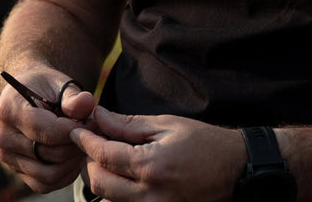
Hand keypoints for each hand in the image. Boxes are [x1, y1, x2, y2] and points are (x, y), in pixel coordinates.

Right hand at [0, 68, 96, 192]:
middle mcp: (3, 137)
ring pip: (49, 173)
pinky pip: (45, 184)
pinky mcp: (17, 171)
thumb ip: (74, 96)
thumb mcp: (60, 83)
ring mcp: (8, 158)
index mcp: (10, 110)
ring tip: (85, 141)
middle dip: (77, 143)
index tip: (92, 122)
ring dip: (74, 160)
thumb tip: (87, 104)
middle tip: (93, 131)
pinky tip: (76, 154)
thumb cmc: (47, 87)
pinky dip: (66, 174)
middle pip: (49, 153)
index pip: (46, 131)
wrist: (30, 93)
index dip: (75, 130)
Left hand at [70, 106, 246, 201]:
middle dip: (89, 160)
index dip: (85, 140)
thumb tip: (100, 116)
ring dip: (102, 175)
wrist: (235, 168)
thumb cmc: (204, 141)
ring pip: (109, 198)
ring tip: (109, 153)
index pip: (104, 155)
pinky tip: (125, 170)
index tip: (76, 129)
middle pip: (99, 183)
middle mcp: (149, 195)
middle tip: (92, 140)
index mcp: (151, 166)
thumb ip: (129, 124)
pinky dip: (118, 188)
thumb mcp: (167, 124)